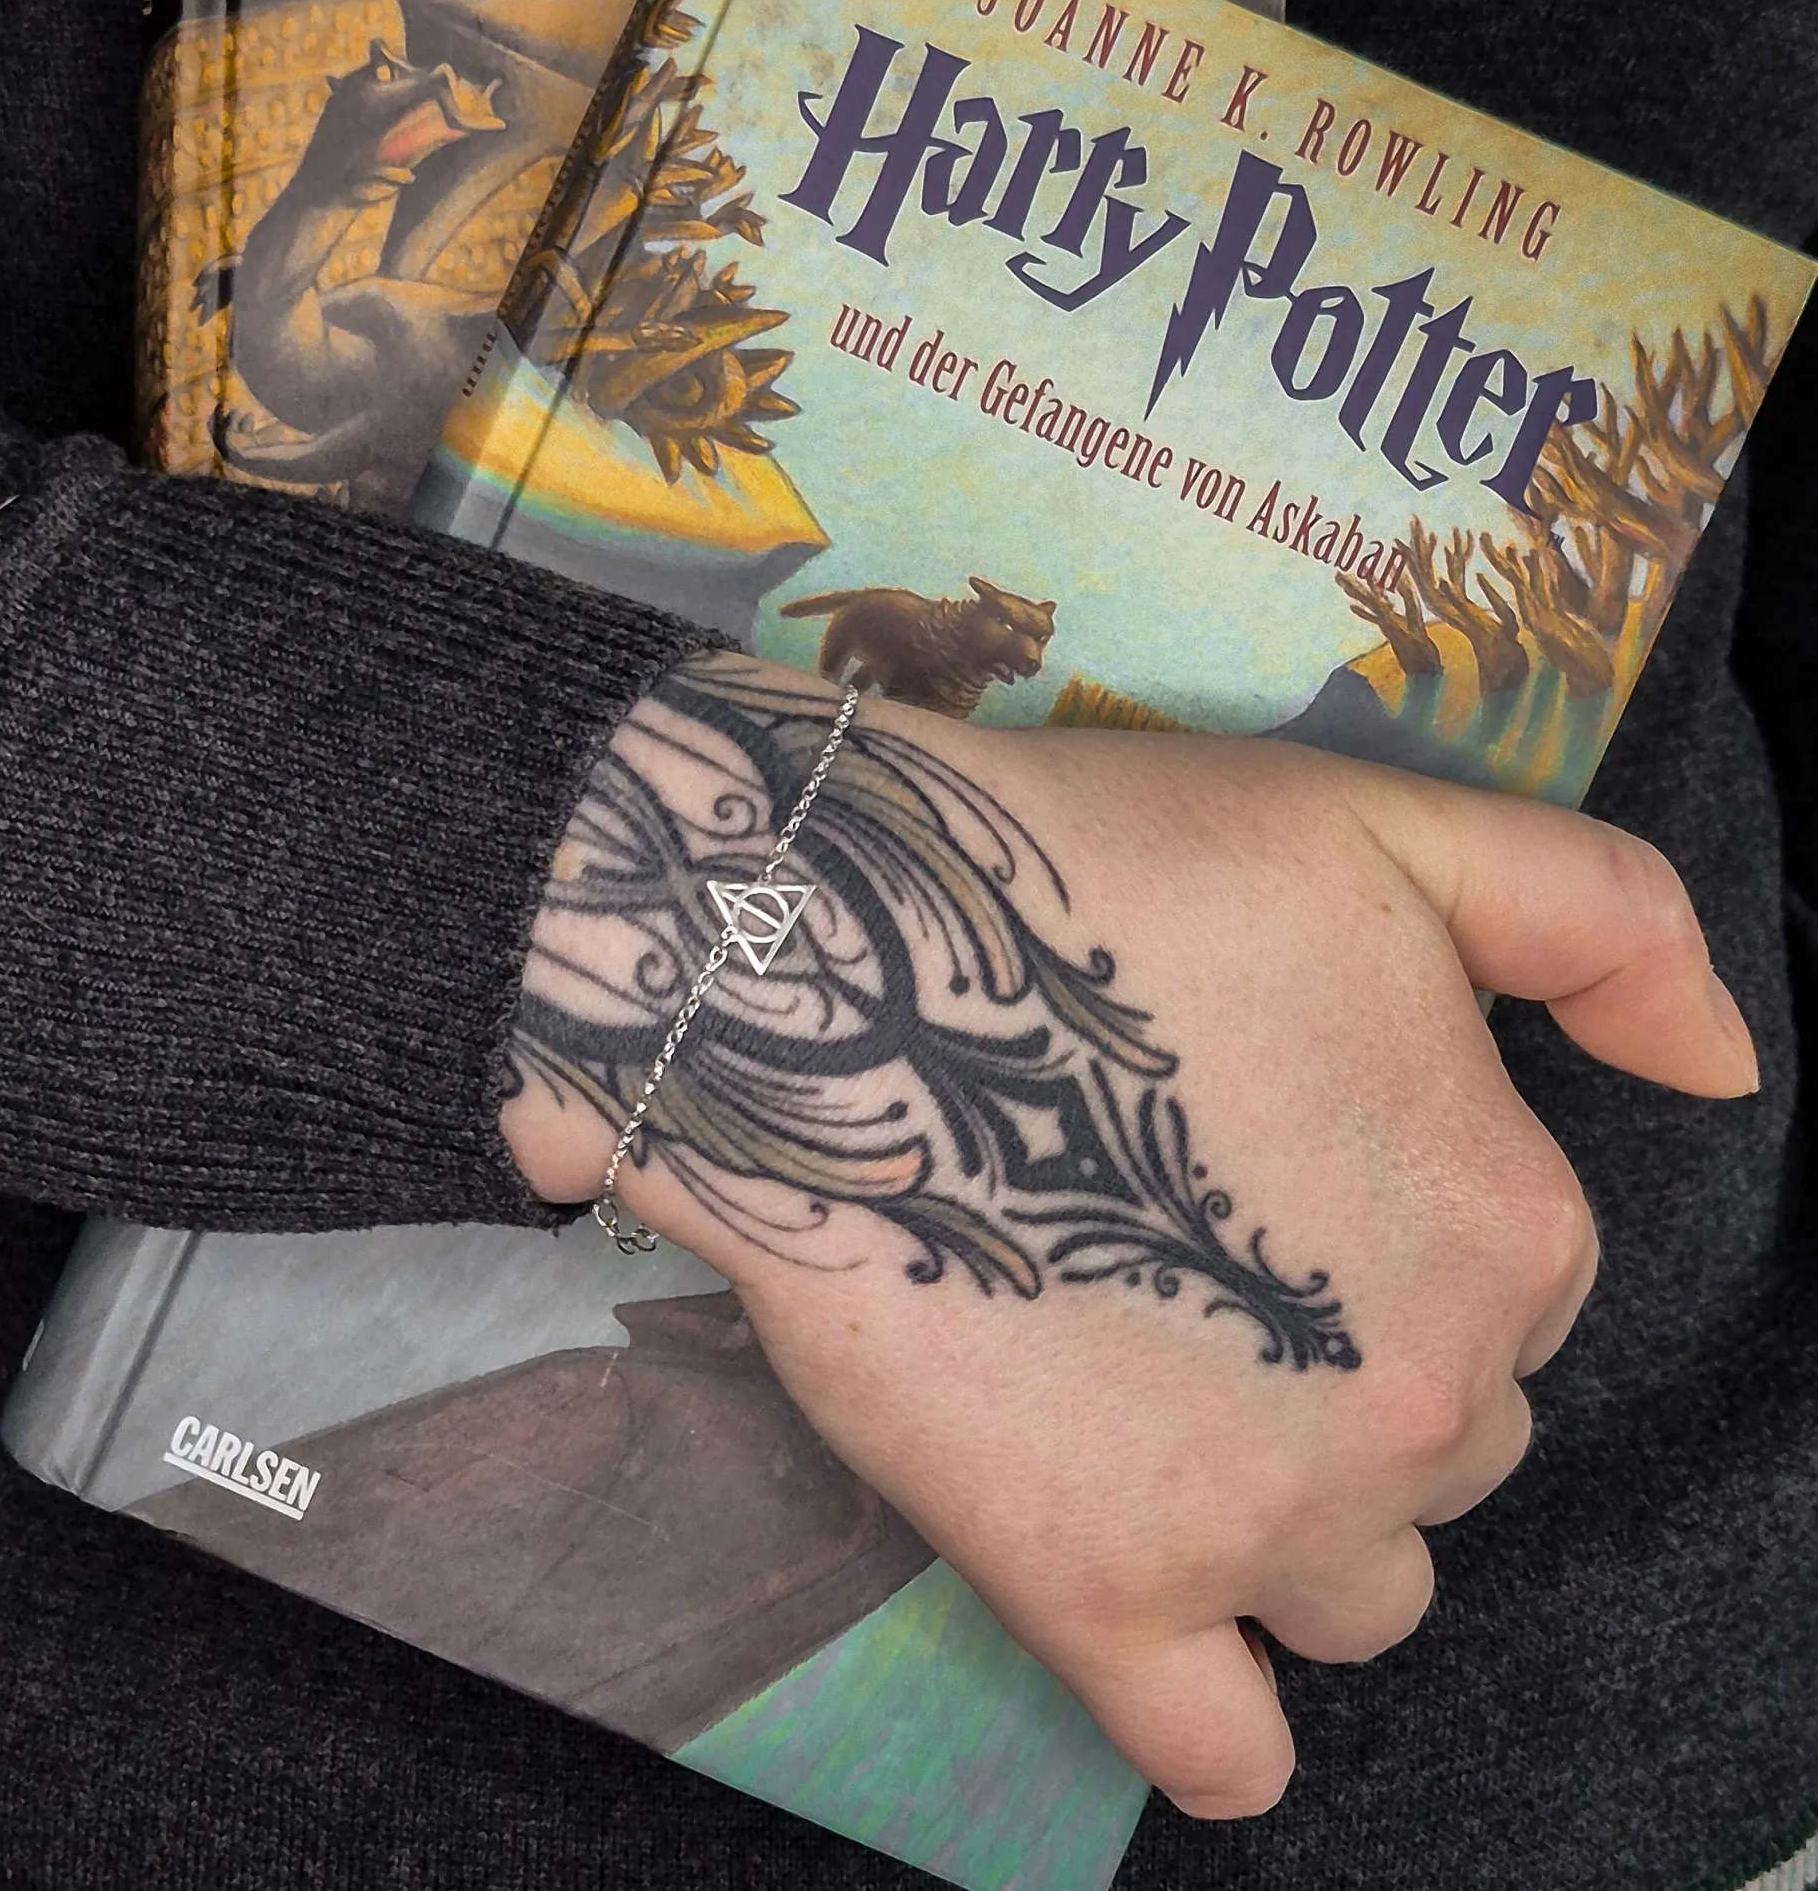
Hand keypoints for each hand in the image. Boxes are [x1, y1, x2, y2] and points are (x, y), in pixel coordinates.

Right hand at [504, 652, 1753, 1817]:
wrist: (852, 973)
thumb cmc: (1116, 877)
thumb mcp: (1396, 826)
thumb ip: (1608, 926)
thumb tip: (1725, 1075)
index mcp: (1512, 1235)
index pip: (1517, 1294)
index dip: (1398, 1224)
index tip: (1269, 1158)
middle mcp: (1429, 1408)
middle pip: (1449, 1444)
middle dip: (1360, 1369)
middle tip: (1195, 1257)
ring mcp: (1269, 1524)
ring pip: (1364, 1590)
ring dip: (1298, 1518)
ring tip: (1159, 1398)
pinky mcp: (1103, 1597)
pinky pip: (1224, 1751)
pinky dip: (1219, 1711)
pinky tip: (1168, 1622)